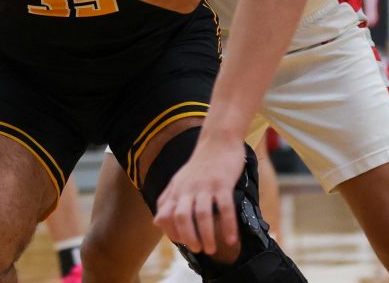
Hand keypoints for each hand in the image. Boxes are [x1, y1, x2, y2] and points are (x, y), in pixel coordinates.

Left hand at [153, 132, 243, 254]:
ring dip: (207, 235)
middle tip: (198, 249)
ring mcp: (205, 185)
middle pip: (182, 217)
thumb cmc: (200, 163)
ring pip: (202, 215)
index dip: (171, 232)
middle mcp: (188, 189)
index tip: (183, 243)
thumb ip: (168, 200)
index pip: (166, 216)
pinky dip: (228, 225)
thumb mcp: (179, 180)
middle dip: (189, 237)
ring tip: (211, 249)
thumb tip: (157, 222)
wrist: (218, 139)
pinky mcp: (223, 183)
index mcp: (176, 189)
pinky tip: (231, 239)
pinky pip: (225, 207)